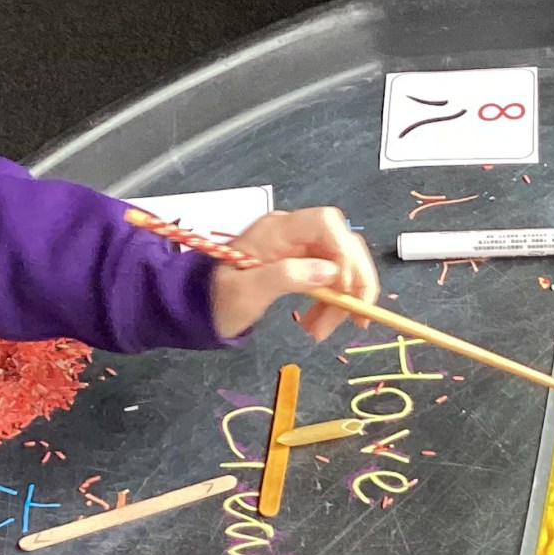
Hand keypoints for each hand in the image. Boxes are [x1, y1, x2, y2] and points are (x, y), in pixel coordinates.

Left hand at [210, 205, 379, 341]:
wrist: (199, 306)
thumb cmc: (217, 298)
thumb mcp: (246, 293)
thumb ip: (286, 277)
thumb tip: (331, 272)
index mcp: (276, 230)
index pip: (326, 223)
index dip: (346, 252)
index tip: (347, 289)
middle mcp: (293, 233)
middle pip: (343, 244)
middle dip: (353, 282)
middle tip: (354, 319)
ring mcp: (299, 248)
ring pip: (341, 265)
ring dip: (343, 299)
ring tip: (320, 331)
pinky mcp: (302, 265)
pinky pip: (330, 278)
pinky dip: (332, 302)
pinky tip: (318, 323)